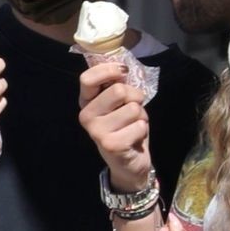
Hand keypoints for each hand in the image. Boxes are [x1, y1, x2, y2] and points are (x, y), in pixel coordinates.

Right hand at [78, 61, 151, 191]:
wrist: (129, 163)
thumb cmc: (126, 127)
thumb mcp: (120, 103)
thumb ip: (117, 85)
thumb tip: (122, 67)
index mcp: (87, 103)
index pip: (87, 78)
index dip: (109, 70)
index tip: (123, 73)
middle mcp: (86, 116)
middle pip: (117, 90)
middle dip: (135, 97)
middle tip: (134, 109)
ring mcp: (97, 132)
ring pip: (132, 108)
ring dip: (140, 116)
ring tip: (133, 126)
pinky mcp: (111, 145)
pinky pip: (139, 126)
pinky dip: (142, 130)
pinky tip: (134, 139)